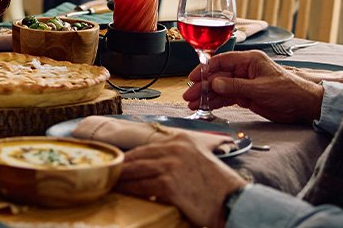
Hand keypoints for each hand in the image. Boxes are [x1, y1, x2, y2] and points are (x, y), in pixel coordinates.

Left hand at [117, 136, 246, 227]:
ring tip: (108, 181)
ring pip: (135, 170)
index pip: (146, 147)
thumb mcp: (198, 159)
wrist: (235, 201)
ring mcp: (170, 166)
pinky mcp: (168, 184)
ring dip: (120, 177)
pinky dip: (127, 189)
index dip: (130, 157)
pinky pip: (139, 186)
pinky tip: (120, 191)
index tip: (119, 163)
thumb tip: (153, 162)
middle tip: (108, 172)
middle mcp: (174, 149)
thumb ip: (177, 155)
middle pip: (137, 156)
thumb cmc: (218, 186)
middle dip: (121, 166)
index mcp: (181, 140)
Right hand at [184, 50, 322, 123]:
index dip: (205, 68)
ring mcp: (245, 83)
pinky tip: (206, 106)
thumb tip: (215, 83)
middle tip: (189, 95)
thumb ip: (236, 86)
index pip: (222, 61)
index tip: (194, 77)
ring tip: (193, 104)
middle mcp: (245, 70)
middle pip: (218, 76)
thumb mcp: (261, 88)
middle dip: (203, 85)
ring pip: (221, 88)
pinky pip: (227, 97)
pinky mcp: (247, 96)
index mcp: (249, 60)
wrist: (304, 106)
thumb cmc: (289, 91)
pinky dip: (217, 102)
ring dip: (207, 95)